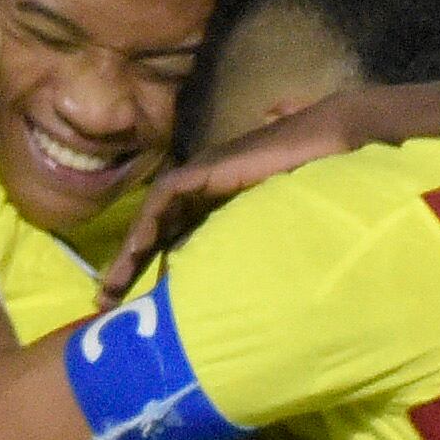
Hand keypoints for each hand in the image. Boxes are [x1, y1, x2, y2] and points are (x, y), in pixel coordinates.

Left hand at [104, 92, 361, 293]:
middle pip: (155, 231)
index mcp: (220, 202)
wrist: (335, 138)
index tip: (134, 300)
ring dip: (129, 252)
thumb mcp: (282, 222)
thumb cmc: (320, 178)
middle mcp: (205, 189)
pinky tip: (136, 253)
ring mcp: (203, 175)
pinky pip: (164, 197)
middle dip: (129, 266)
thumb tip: (247, 269)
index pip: (175, 236)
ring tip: (110, 287)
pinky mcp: (206, 168)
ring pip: (152, 217)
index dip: (153, 265)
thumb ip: (263, 235)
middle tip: (104, 302)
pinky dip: (148, 225)